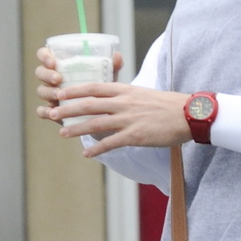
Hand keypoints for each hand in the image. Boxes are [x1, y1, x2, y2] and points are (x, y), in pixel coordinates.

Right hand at [35, 45, 125, 104]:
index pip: (44, 54)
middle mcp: (52, 78)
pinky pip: (41, 111)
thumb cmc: (100, 89)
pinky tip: (51, 112)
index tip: (53, 61)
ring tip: (59, 96)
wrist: (101, 111)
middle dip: (47, 75)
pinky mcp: (52, 111)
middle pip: (40, 72)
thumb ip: (110, 67)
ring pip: (41, 91)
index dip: (45, 56)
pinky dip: (45, 111)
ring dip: (48, 92)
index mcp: (61, 65)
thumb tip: (118, 56)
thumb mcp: (106, 77)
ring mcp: (50, 95)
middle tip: (58, 79)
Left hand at [37, 80, 190, 153]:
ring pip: (96, 123)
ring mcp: (129, 119)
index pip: (94, 87)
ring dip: (77, 129)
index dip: (75, 90)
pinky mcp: (136, 135)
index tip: (60, 93)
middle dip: (68, 109)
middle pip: (89, 104)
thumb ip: (127, 97)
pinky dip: (97, 149)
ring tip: (62, 133)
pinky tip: (87, 154)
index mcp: (125, 90)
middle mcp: (124, 103)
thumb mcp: (144, 94)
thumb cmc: (168, 105)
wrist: (188, 115)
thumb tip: (114, 102)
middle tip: (51, 113)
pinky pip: (111, 143)